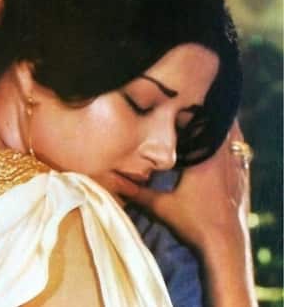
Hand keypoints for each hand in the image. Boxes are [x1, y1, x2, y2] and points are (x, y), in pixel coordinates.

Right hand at [124, 121, 248, 247]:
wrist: (226, 246)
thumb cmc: (193, 224)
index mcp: (202, 159)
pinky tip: (221, 150)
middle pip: (217, 126)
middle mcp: (222, 159)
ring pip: (232, 138)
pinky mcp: (243, 179)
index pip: (198, 124)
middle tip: (186, 113)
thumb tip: (112, 181)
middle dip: (203, 117)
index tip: (174, 106)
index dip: (187, 113)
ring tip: (202, 126)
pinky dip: (231, 147)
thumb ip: (136, 192)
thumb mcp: (160, 207)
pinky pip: (240, 153)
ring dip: (219, 130)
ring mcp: (236, 168)